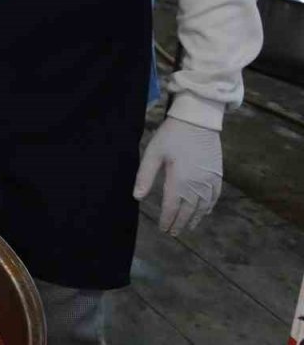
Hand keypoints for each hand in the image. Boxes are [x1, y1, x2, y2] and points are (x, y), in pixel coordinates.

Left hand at [134, 116, 222, 235]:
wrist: (197, 122)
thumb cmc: (172, 136)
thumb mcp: (153, 154)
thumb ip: (145, 176)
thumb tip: (137, 197)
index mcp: (179, 181)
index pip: (172, 208)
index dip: (167, 220)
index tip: (163, 229)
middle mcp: (197, 185)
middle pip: (188, 211)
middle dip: (180, 223)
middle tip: (173, 233)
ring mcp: (209, 181)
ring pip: (202, 207)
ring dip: (194, 219)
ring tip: (186, 227)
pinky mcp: (217, 176)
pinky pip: (214, 198)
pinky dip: (208, 208)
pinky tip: (203, 212)